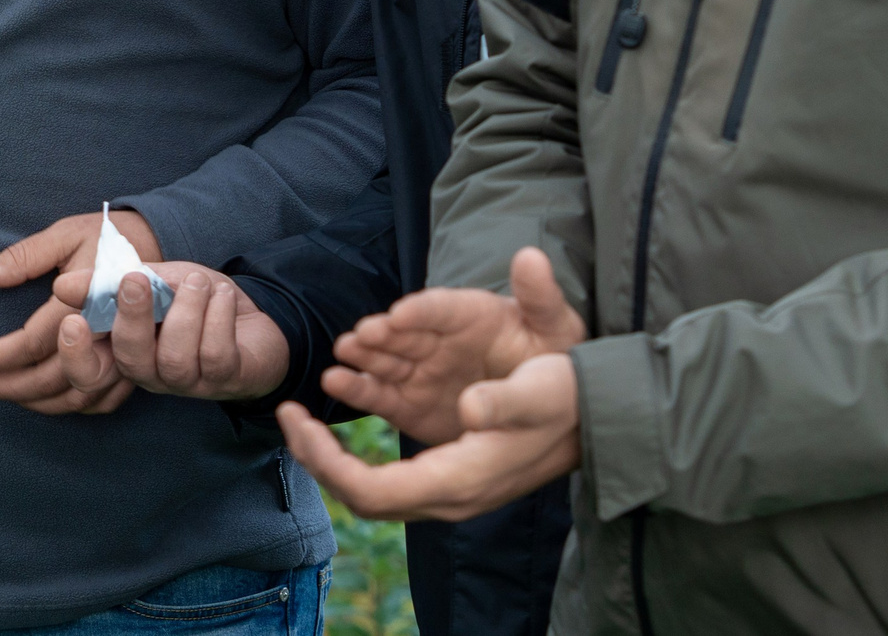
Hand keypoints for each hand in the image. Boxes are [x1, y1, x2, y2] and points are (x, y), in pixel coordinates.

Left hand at [0, 208, 158, 414]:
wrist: (163, 243)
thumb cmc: (108, 236)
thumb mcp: (66, 233)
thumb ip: (24, 256)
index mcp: (87, 302)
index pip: (33, 343)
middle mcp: (109, 336)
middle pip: (52, 379)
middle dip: (7, 386)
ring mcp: (127, 355)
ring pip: (75, 397)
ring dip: (34, 401)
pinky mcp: (136, 365)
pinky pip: (101, 401)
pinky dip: (69, 407)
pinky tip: (43, 400)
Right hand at [54, 264, 291, 402]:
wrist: (250, 312)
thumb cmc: (192, 300)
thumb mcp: (151, 280)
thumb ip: (111, 282)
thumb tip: (61, 287)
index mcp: (126, 349)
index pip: (88, 372)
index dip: (75, 356)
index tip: (73, 322)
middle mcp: (152, 373)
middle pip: (131, 361)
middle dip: (131, 318)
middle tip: (135, 279)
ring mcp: (189, 381)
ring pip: (175, 356)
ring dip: (187, 309)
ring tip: (198, 281)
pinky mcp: (226, 378)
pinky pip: (215, 353)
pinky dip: (218, 315)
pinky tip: (221, 295)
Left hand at [279, 348, 580, 522]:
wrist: (599, 417)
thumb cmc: (566, 400)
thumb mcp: (541, 392)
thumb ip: (505, 400)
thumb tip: (470, 406)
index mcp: (459, 482)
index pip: (371, 491)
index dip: (323, 460)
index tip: (294, 418)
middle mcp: (448, 495)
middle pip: (362, 495)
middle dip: (318, 457)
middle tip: (288, 416)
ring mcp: (449, 487)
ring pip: (372, 486)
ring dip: (335, 448)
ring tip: (307, 409)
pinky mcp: (451, 471)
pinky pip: (391, 471)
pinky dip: (361, 444)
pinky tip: (350, 401)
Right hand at [323, 248, 586, 444]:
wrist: (541, 402)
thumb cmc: (550, 357)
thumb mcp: (555, 325)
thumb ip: (541, 297)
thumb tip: (531, 255)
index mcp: (470, 314)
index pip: (442, 308)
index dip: (422, 310)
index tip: (401, 313)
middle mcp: (437, 339)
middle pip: (405, 332)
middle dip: (384, 332)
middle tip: (365, 335)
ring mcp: (420, 370)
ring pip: (385, 359)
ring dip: (364, 355)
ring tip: (345, 352)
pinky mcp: (408, 402)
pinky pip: (378, 394)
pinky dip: (356, 389)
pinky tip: (334, 382)